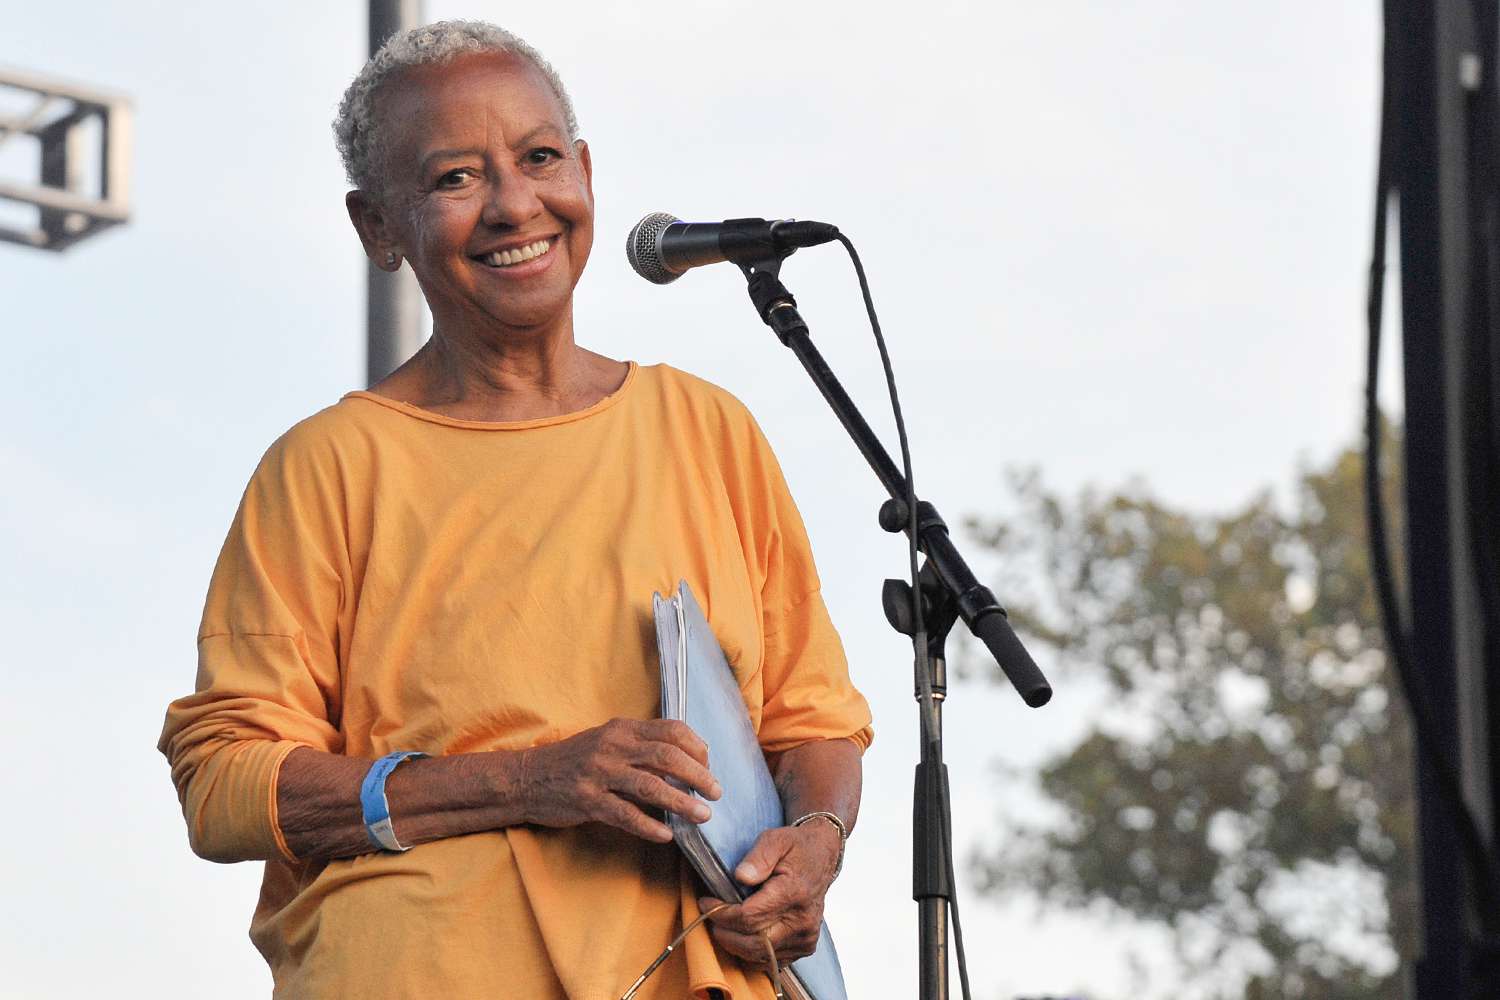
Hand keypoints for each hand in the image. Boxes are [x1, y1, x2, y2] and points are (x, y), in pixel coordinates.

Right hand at [515, 719, 721, 842]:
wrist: (528, 777)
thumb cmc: (575, 760)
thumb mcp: (608, 742)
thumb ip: (641, 747)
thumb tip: (685, 761)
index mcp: (622, 729)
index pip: (671, 729)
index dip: (697, 747)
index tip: (709, 765)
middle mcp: (613, 746)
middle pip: (667, 756)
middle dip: (698, 775)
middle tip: (716, 793)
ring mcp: (599, 773)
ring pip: (650, 786)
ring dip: (681, 802)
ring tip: (702, 815)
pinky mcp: (587, 801)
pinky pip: (625, 814)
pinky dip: (649, 826)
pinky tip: (666, 835)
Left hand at [699, 819, 841, 963]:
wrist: (822, 859)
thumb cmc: (795, 848)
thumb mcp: (775, 839)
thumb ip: (758, 857)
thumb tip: (741, 876)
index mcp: (794, 893)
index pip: (750, 917)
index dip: (722, 914)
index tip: (706, 903)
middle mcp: (802, 920)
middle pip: (754, 943)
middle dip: (725, 933)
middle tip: (710, 917)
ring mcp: (805, 937)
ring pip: (761, 956)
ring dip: (735, 945)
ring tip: (723, 926)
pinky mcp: (805, 947)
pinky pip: (771, 961)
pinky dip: (752, 953)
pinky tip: (742, 935)